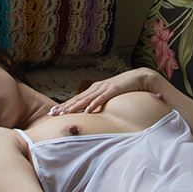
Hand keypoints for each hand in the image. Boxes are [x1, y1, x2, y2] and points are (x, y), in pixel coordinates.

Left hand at [50, 68, 165, 116]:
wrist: (140, 77)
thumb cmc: (125, 88)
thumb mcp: (109, 96)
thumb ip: (101, 102)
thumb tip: (92, 113)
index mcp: (94, 89)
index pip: (76, 99)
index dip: (64, 105)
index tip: (53, 112)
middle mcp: (96, 88)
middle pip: (77, 99)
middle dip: (64, 106)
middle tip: (52, 113)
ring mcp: (104, 88)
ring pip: (86, 99)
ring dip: (75, 106)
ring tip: (65, 113)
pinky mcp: (114, 90)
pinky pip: (102, 98)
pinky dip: (94, 104)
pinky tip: (88, 110)